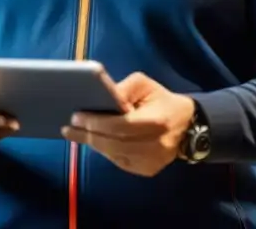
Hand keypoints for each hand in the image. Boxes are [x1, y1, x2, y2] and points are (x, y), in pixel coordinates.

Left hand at [61, 71, 195, 176]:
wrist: (186, 125)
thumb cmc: (161, 100)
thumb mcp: (145, 85)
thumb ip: (124, 88)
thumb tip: (104, 97)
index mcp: (156, 121)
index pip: (120, 125)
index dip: (96, 122)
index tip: (76, 116)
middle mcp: (155, 145)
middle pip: (114, 143)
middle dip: (88, 135)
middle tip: (69, 127)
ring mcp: (152, 161)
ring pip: (114, 155)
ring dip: (93, 144)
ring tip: (75, 133)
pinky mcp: (148, 170)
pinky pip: (120, 161)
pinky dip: (105, 151)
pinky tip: (94, 141)